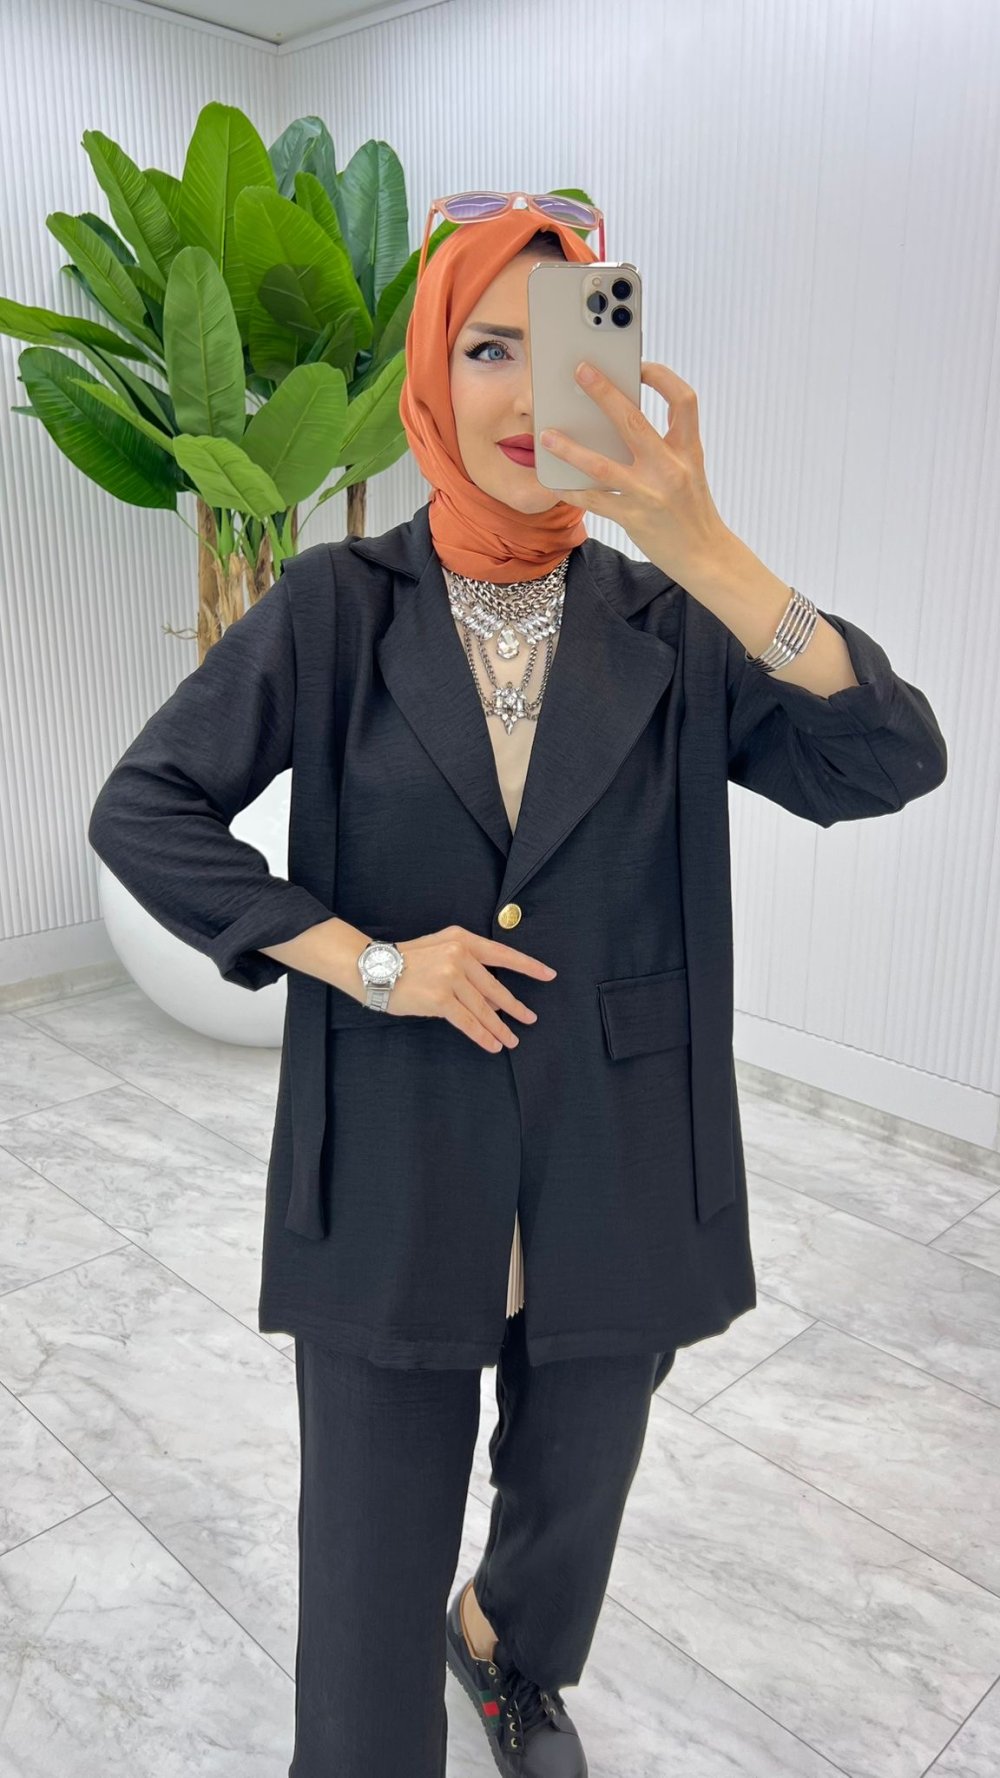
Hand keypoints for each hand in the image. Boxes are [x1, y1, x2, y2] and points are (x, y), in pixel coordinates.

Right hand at [389, 926, 556, 1053]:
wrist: (373, 968)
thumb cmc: (405, 962)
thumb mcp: (439, 951)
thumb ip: (467, 968)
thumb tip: (494, 999)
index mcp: (461, 939)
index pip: (502, 953)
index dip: (528, 966)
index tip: (549, 974)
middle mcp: (459, 955)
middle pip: (495, 986)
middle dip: (514, 1007)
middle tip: (530, 1018)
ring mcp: (450, 976)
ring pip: (483, 1008)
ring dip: (500, 1027)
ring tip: (512, 1039)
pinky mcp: (440, 998)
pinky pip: (467, 1021)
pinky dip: (482, 1035)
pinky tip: (493, 1044)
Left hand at [541, 359, 731, 582]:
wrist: (705, 556)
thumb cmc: (691, 509)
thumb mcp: (690, 469)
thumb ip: (664, 445)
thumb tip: (621, 419)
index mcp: (688, 450)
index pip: (683, 399)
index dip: (662, 377)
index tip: (639, 366)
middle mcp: (671, 468)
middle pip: (633, 421)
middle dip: (604, 392)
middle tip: (581, 370)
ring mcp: (651, 494)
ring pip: (601, 465)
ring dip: (570, 449)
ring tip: (546, 436)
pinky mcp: (634, 518)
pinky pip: (594, 500)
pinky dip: (572, 490)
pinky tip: (555, 483)